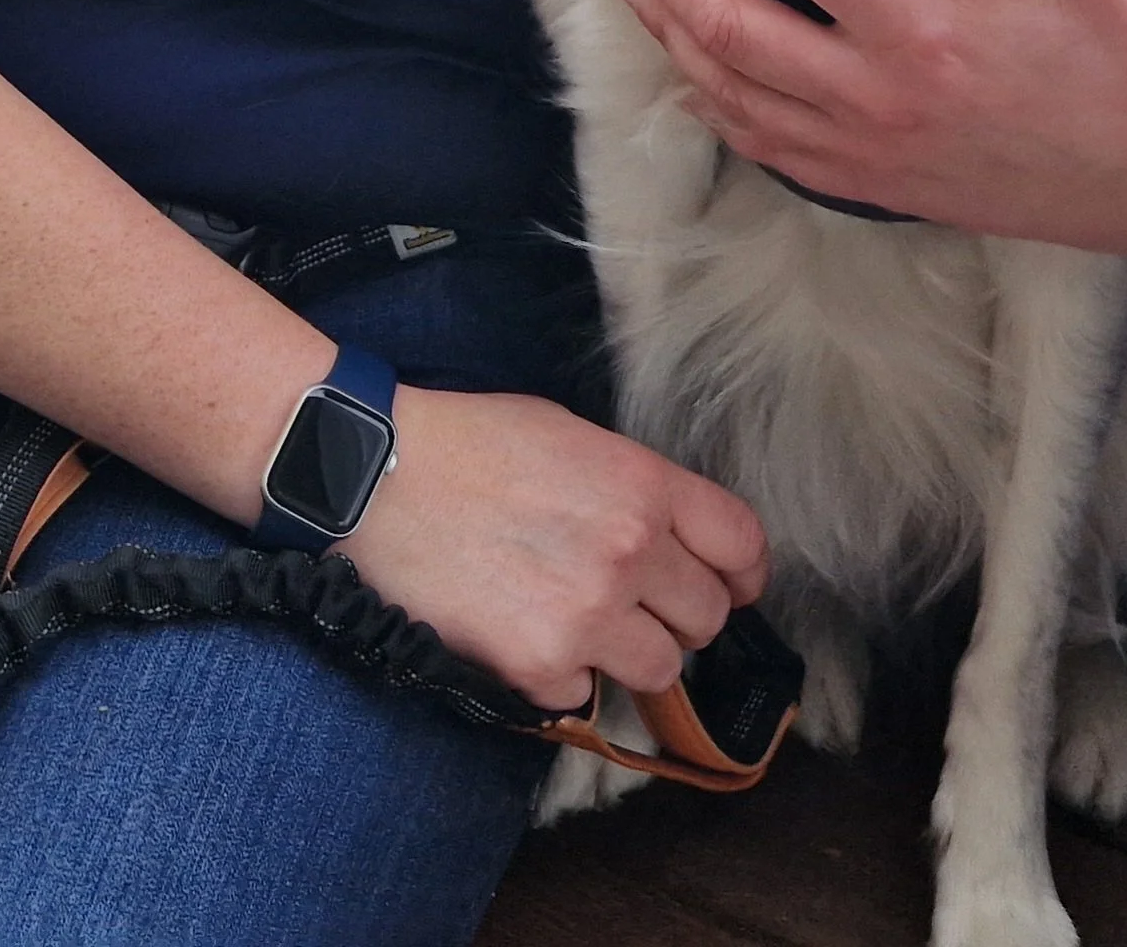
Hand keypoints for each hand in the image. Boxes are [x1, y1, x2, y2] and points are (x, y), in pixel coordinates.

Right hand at [341, 384, 767, 711]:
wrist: (381, 477)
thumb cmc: (471, 444)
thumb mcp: (573, 436)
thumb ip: (635, 488)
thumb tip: (674, 536)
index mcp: (644, 484)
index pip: (742, 544)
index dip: (745, 572)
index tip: (734, 585)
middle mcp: (631, 551)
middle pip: (708, 616)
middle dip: (680, 613)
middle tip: (636, 602)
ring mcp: (589, 615)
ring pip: (660, 667)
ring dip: (629, 651)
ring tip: (578, 619)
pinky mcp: (542, 666)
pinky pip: (584, 689)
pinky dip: (561, 671)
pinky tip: (522, 630)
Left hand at [608, 0, 1126, 254]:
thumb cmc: (1115, 57)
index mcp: (918, 33)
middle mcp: (873, 99)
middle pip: (729, 30)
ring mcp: (863, 153)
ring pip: (730, 95)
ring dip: (669, 32)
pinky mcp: (869, 187)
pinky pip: (765, 149)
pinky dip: (713, 106)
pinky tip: (686, 74)